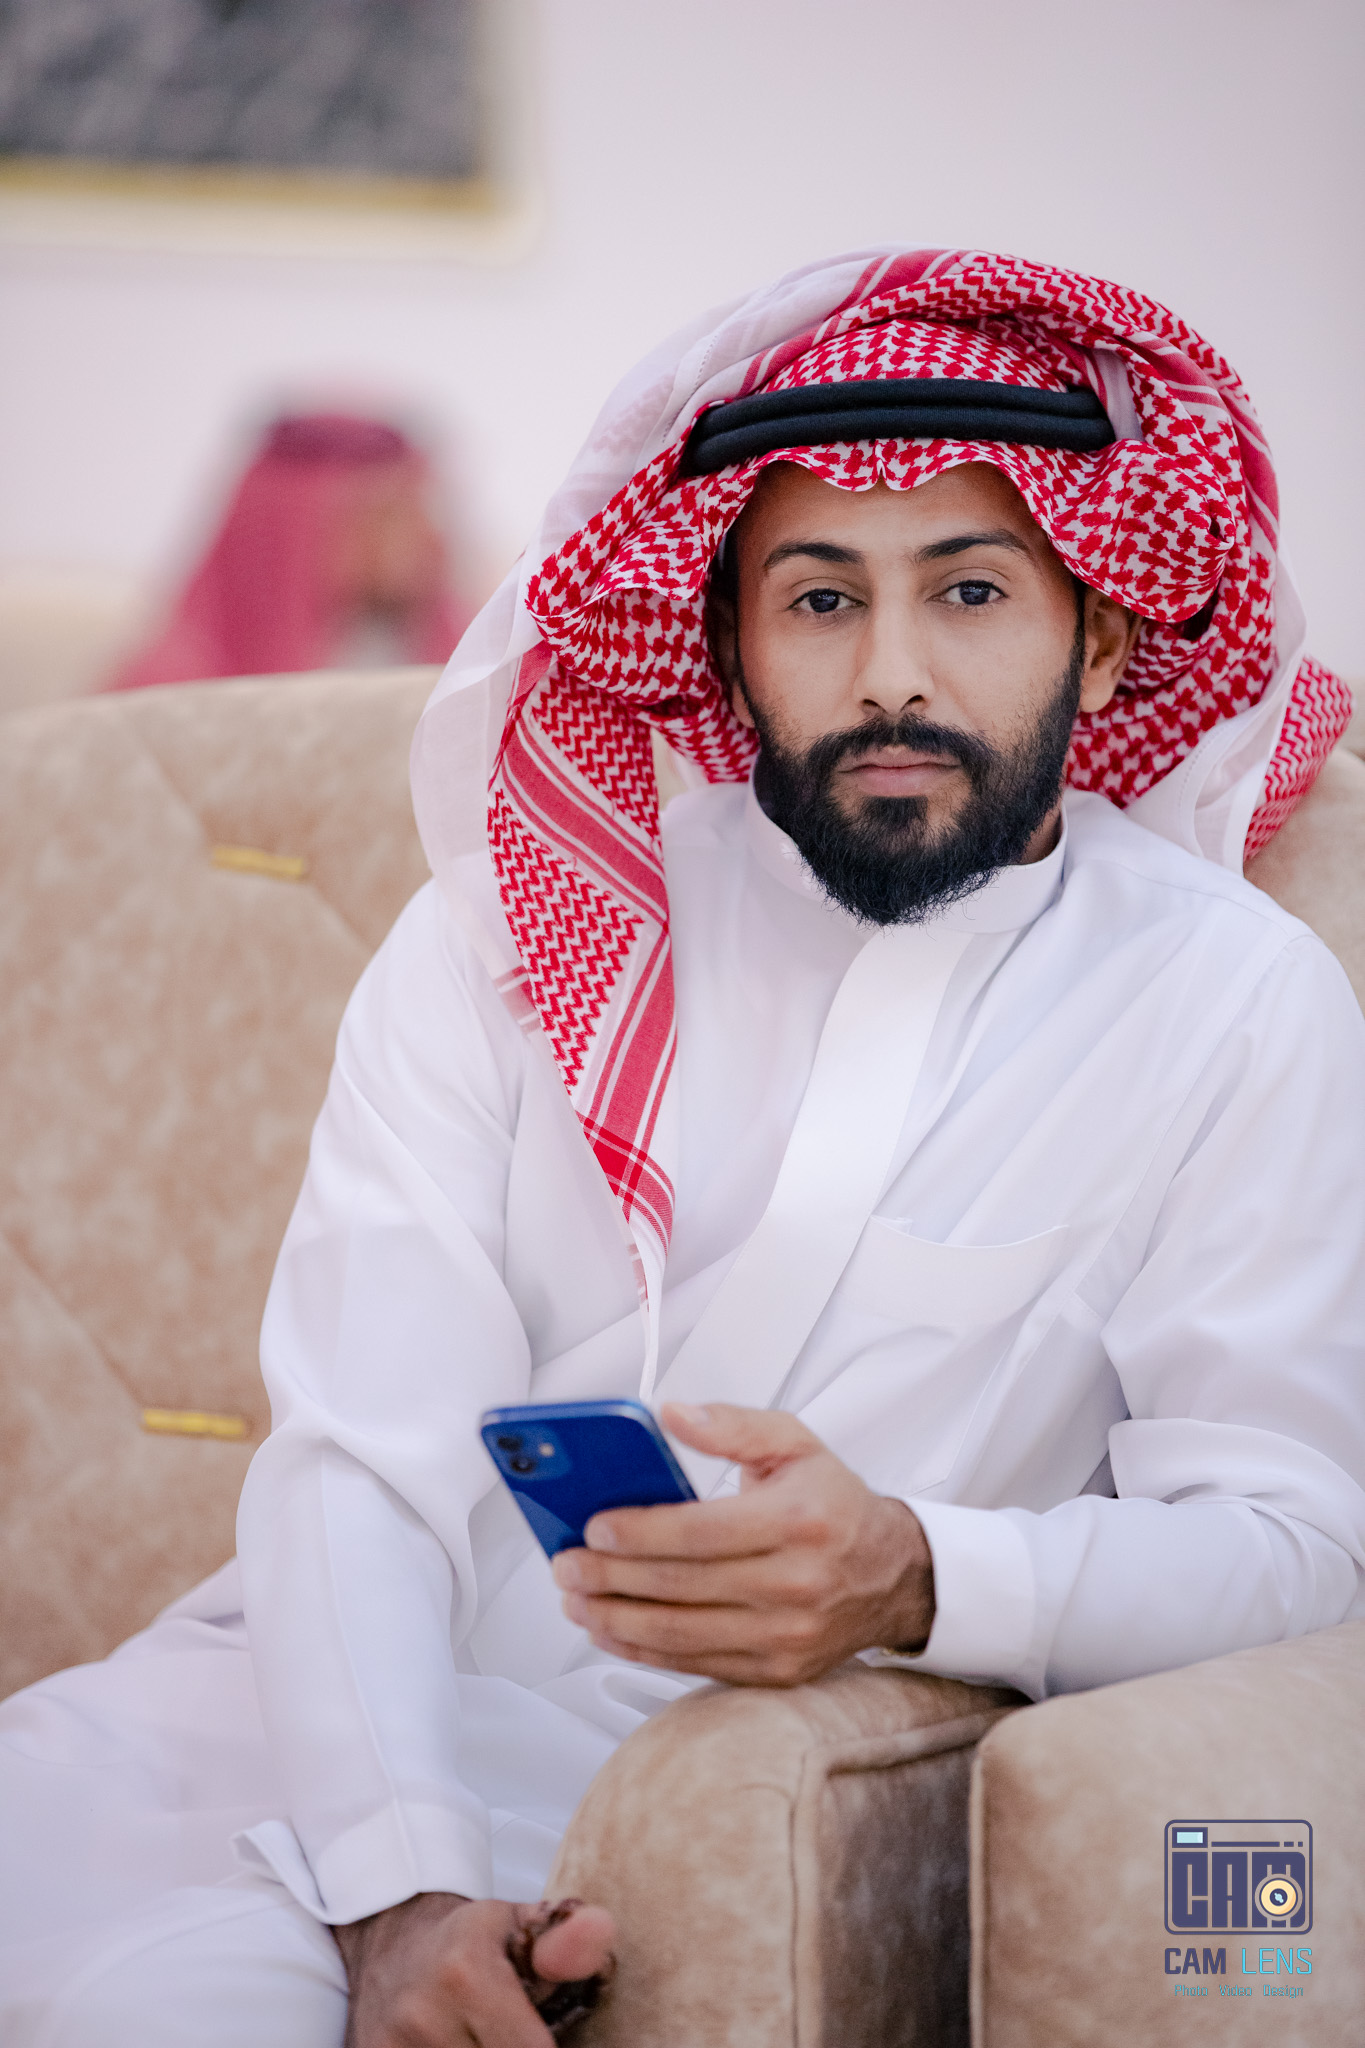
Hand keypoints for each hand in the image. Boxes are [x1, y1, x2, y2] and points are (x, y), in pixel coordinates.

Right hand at [334, 1892, 615, 2046]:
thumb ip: (564, 1944)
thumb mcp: (520, 1926)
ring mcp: (389, 2047)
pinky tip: (460, 2042)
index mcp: (467, 1972)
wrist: (387, 1937)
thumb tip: (603, 1929)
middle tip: (514, 2031)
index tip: (549, 2037)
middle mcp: (422, 2014)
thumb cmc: (468, 1939)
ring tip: (485, 2035)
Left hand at [551, 1403, 933, 1685]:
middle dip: (611, 1577)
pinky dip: (643, 1650)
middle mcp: (795, 1584)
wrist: (892, 1574)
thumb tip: (671, 1414)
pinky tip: (611, 1630)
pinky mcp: (775, 1671)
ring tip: (576, 1599)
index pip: (702, 1532)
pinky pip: (695, 1665)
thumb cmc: (833, 1504)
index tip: (593, 1528)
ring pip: (681, 1634)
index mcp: (799, 1521)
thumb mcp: (794, 1442)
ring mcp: (786, 1636)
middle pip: (682, 1586)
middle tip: (566, 1564)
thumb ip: (730, 1424)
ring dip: (615, 1619)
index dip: (640, 1532)